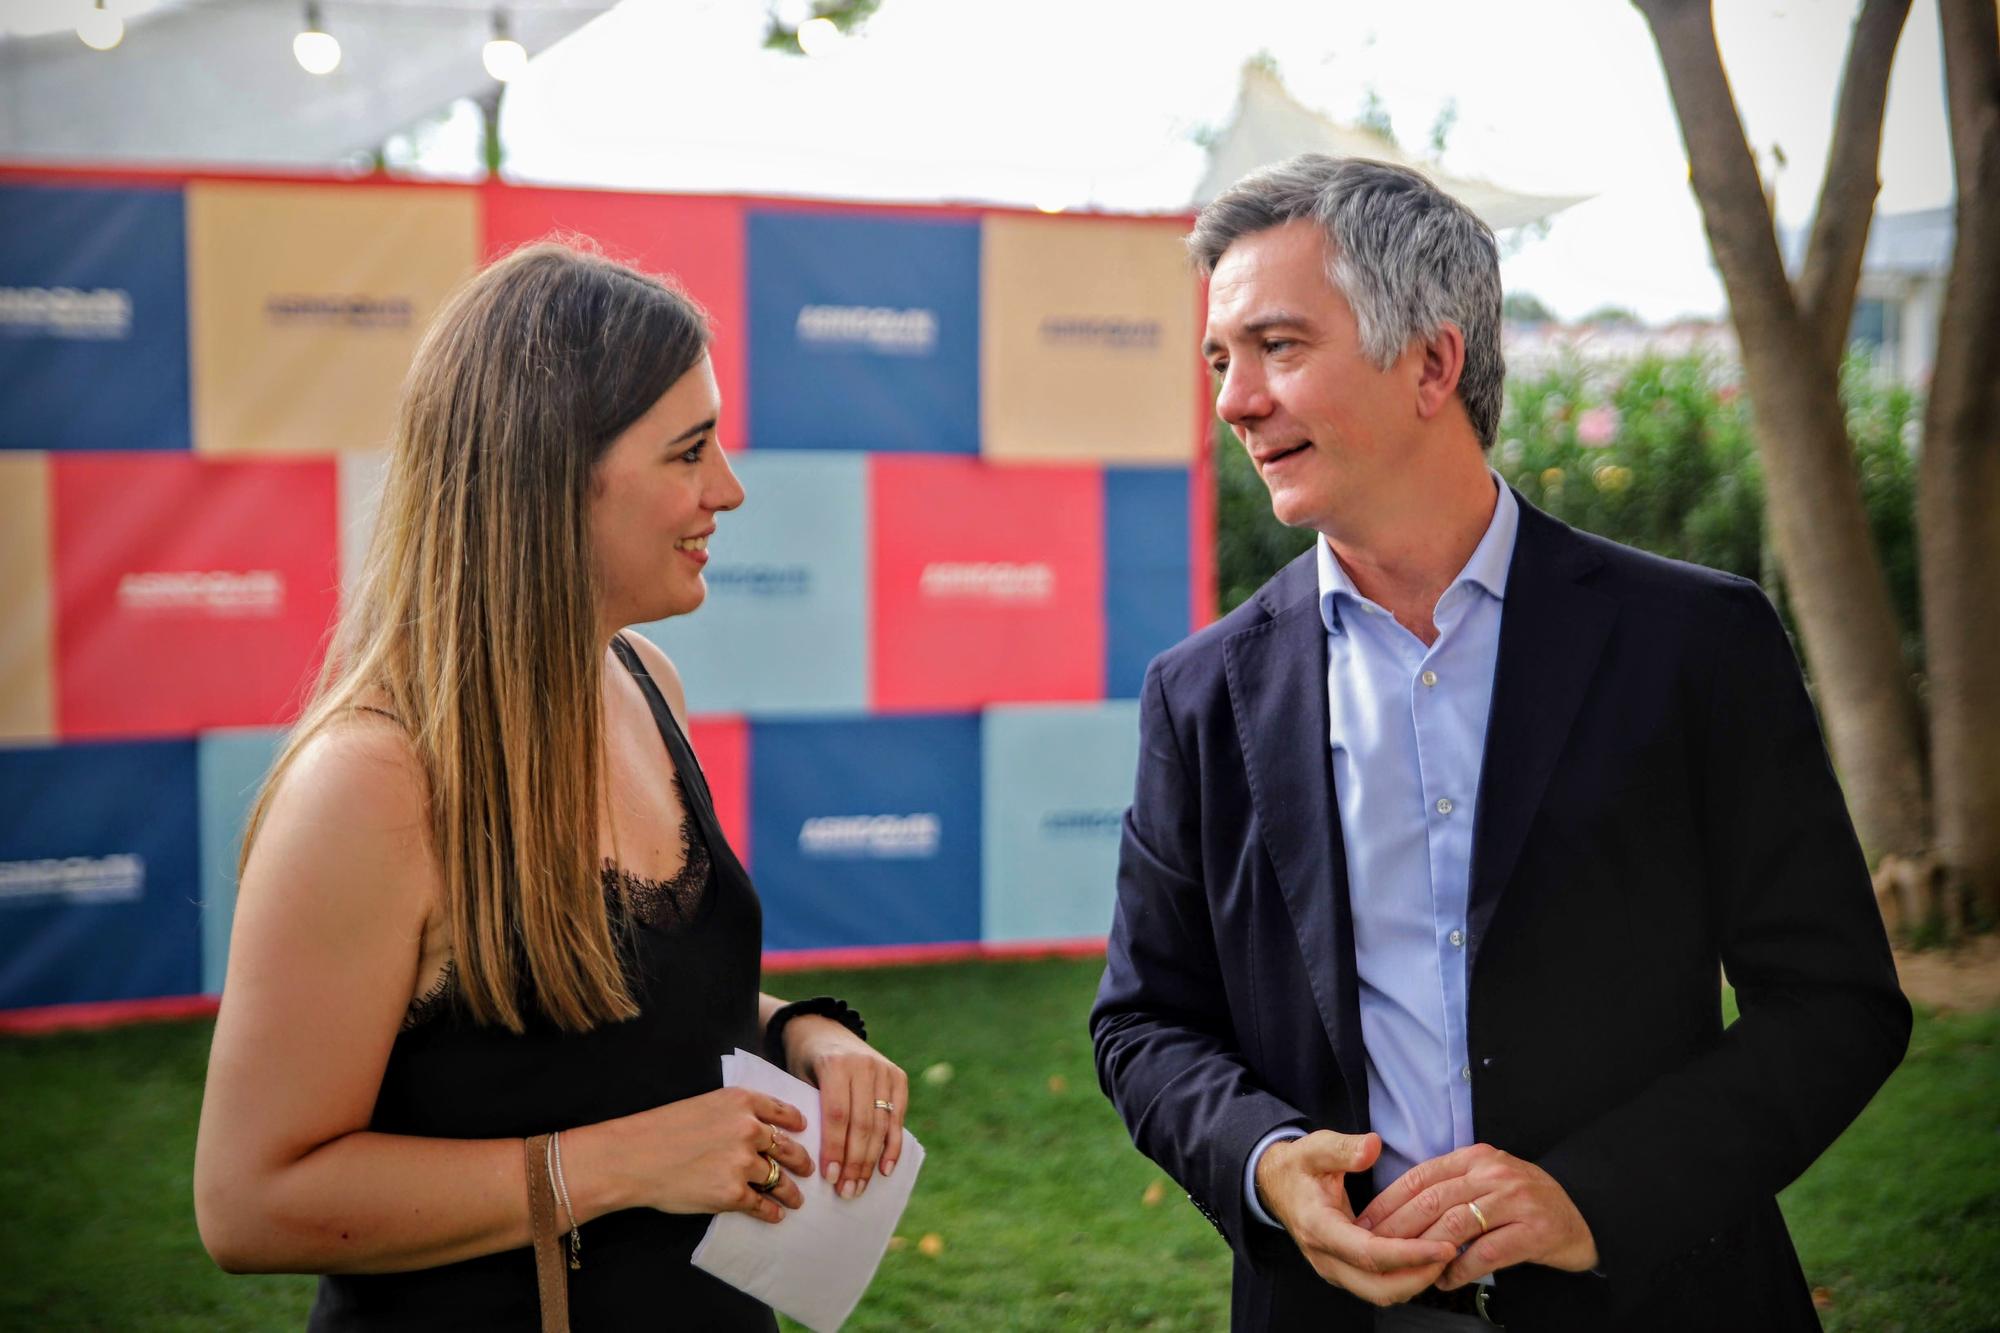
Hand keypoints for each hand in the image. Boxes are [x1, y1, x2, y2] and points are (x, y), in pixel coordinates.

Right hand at [613, 1087, 812, 1223]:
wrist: (634, 1157)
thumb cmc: (661, 1130)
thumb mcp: (704, 1105)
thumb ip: (734, 1113)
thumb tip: (757, 1130)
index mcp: (741, 1102)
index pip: (782, 1111)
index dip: (796, 1122)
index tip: (803, 1130)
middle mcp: (749, 1129)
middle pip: (789, 1147)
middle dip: (802, 1161)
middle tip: (808, 1169)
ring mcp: (743, 1162)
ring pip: (780, 1179)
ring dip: (791, 1192)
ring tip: (796, 1200)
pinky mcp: (733, 1193)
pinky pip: (762, 1204)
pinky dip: (772, 1211)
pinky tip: (776, 1215)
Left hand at [783, 1016, 908, 1198]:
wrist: (823, 1029)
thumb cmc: (804, 1063)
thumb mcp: (797, 1078)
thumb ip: (809, 1111)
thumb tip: (812, 1160)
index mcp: (836, 1064)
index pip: (838, 1114)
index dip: (835, 1148)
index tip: (830, 1177)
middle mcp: (864, 1065)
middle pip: (862, 1123)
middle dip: (855, 1162)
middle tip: (846, 1191)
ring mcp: (884, 1069)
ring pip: (881, 1124)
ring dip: (871, 1161)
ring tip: (860, 1187)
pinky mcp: (898, 1076)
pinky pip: (897, 1117)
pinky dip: (892, 1145)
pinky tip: (885, 1169)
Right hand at [1255, 1131, 1458, 1305]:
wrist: (1275, 1185)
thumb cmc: (1299, 1166)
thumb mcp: (1315, 1147)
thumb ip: (1344, 1148)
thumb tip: (1373, 1145)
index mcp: (1319, 1228)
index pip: (1370, 1254)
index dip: (1410, 1254)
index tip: (1444, 1246)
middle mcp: (1326, 1258)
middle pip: (1379, 1288)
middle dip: (1419, 1276)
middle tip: (1451, 1253)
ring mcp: (1334, 1269)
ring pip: (1380, 1293)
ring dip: (1415, 1280)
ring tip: (1444, 1255)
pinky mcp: (1343, 1271)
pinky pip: (1378, 1285)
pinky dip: (1405, 1277)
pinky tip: (1426, 1257)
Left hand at [1356, 1143, 1597, 1289]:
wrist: (1583, 1216)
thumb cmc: (1523, 1202)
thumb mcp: (1486, 1180)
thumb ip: (1449, 1186)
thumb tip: (1397, 1209)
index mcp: (1476, 1158)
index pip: (1420, 1176)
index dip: (1388, 1201)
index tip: (1364, 1223)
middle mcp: (1494, 1174)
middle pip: (1432, 1201)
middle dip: (1396, 1228)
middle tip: (1373, 1249)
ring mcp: (1516, 1201)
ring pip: (1455, 1225)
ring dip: (1426, 1251)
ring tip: (1408, 1268)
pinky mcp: (1535, 1231)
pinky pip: (1487, 1252)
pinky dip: (1460, 1268)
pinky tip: (1445, 1280)